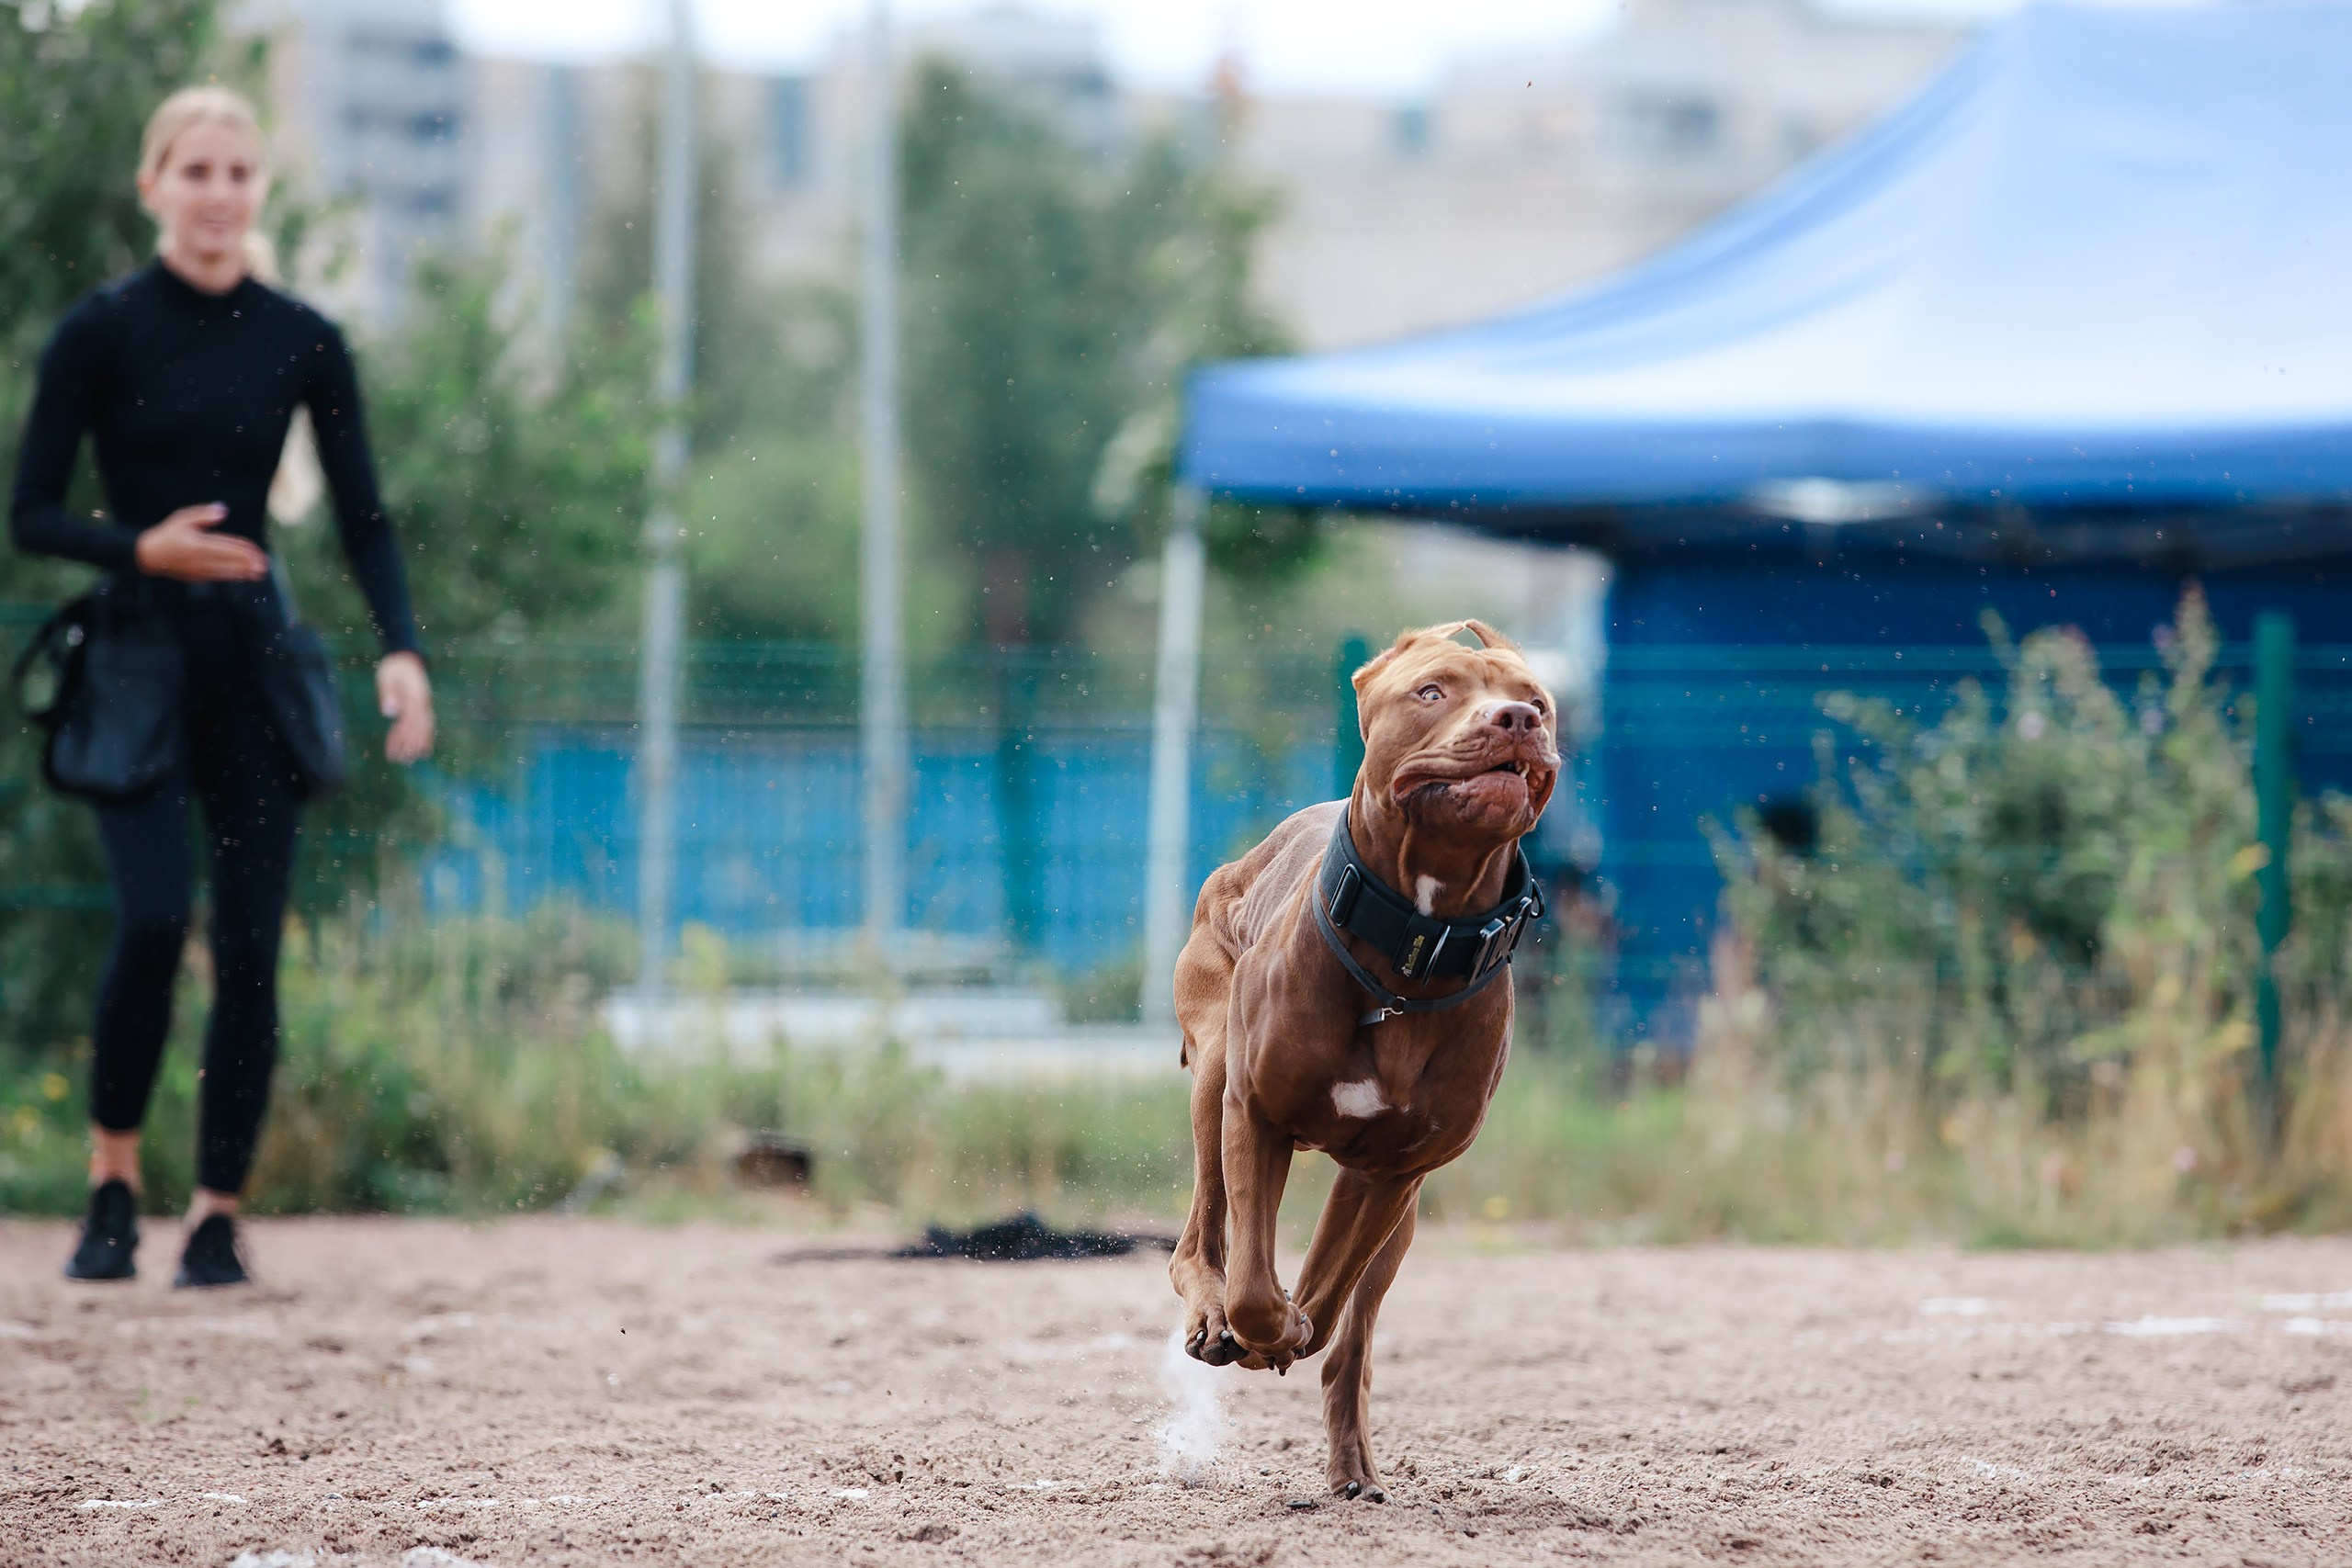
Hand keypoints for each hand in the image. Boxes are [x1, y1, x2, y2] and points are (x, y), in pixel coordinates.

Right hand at [133, 503, 267, 581]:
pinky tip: (242, 575)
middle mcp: (199, 559)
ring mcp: (198, 570)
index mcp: (197, 543)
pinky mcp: (196, 577)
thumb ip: (202, 514)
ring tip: (259, 573)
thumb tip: (223, 510)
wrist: (148, 555)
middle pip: (229, 561)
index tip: (257, 551)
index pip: (226, 547)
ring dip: (243, 573)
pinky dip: (232, 576)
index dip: (243, 550)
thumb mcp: (182, 518)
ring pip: (225, 572)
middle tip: (265, 565)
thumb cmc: (167, 533)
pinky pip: (218, 577)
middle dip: (248, 564)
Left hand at [376, 651, 434, 764]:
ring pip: (422, 730)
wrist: (406, 657)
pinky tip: (414, 749)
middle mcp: (422, 705)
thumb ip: (388, 693)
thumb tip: (389, 713)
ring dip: (415, 745)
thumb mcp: (387, 676)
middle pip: (418, 729)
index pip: (409, 722)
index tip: (394, 752)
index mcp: (414, 698)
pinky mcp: (420, 708)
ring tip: (407, 760)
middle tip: (401, 762)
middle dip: (410, 746)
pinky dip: (419, 738)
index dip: (402, 739)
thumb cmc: (394, 667)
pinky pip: (421, 725)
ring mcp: (423, 707)